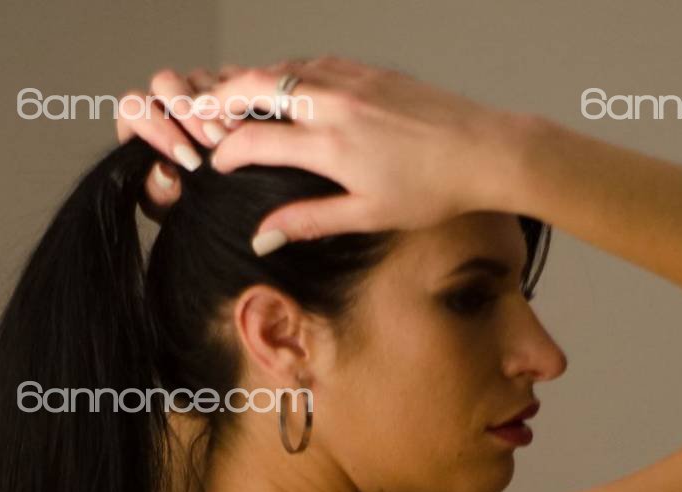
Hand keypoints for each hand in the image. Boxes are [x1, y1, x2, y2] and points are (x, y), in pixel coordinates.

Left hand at [116, 63, 243, 218]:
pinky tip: (250, 128)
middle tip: (213, 142)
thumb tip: (163, 173)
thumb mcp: (168, 207)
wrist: (218, 207)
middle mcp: (164, 101)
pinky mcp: (226, 89)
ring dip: (217, 106)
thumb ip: (158, 191)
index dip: (159, 130)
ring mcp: (196, 91)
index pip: (135, 108)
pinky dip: (240, 102)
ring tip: (234, 137)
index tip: (189, 160)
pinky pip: (232, 81)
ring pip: (200, 78)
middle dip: (189, 111)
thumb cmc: (183, 205)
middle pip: (165, 82)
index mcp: (141, 124)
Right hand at [206, 57, 518, 245]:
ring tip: (230, 96)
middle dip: (221, 99)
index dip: (227, 152)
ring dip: (251, 81)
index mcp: (331, 146)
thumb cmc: (431, 191)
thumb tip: (262, 239)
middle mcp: (335, 104)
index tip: (215, 164)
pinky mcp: (369, 70)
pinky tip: (283, 85)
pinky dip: (288, 73)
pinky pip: (314, 63)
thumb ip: (309, 221)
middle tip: (199, 113)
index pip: (257, 140)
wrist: (482, 150)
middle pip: (257, 88)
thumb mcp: (367, 216)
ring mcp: (352, 80)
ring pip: (284, 70)